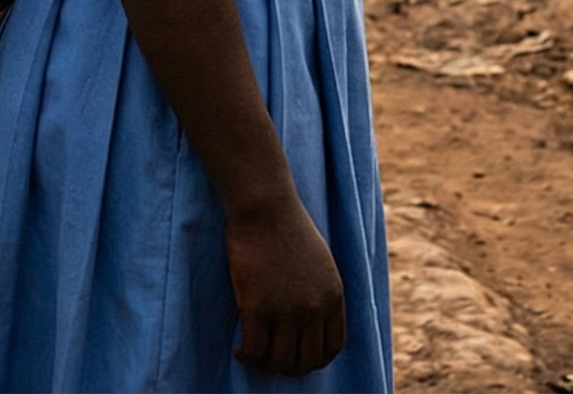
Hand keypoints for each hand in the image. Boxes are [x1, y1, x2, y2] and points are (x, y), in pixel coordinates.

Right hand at [225, 195, 346, 377]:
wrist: (265, 206)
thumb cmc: (286, 226)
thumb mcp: (320, 262)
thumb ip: (320, 292)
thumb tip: (309, 320)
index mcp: (334, 297)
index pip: (332, 348)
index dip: (313, 359)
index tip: (295, 355)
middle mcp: (315, 309)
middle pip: (307, 361)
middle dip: (288, 367)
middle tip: (270, 358)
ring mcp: (287, 311)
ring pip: (280, 362)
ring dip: (265, 365)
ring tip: (252, 354)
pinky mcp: (257, 308)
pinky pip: (254, 350)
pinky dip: (246, 356)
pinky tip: (239, 349)